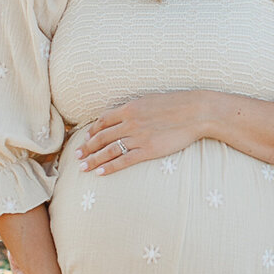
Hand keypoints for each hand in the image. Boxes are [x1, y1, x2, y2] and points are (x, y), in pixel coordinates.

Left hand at [77, 91, 211, 175]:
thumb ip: (137, 108)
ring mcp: (138, 137)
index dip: (92, 131)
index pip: (103, 121)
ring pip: (108, 150)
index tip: (86, 138)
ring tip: (83, 167)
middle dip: (87, 147)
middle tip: (77, 156)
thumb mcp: (152, 101)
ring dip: (93, 159)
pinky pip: (123, 161)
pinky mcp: (148, 150)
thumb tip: (127, 114)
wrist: (196, 112)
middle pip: (101, 137)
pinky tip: (100, 172)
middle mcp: (129, 122)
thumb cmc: (178, 105)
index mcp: (129, 108)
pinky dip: (109, 167)